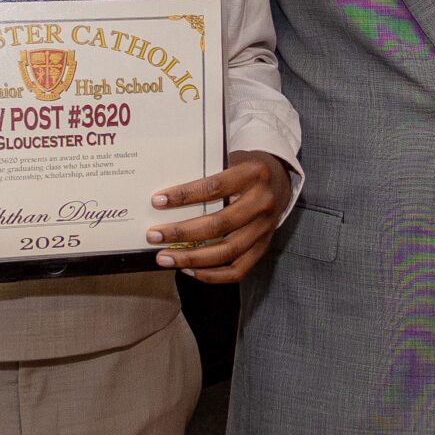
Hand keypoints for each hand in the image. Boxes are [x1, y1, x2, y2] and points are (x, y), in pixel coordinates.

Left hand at [148, 150, 289, 283]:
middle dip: (182, 232)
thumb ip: (208, 173)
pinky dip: (212, 274)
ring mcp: (265, 228)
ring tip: (165, 258)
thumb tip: (166, 196)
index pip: (215, 187)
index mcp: (254, 174)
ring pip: (227, 251)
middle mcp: (263, 202)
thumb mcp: (232, 159)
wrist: (280, 180)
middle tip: (154, 236)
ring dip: (192, 258)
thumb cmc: (246, 170)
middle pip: (219, 224)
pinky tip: (189, 270)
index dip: (185, 196)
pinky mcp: (263, 247)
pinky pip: (238, 270)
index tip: (157, 201)